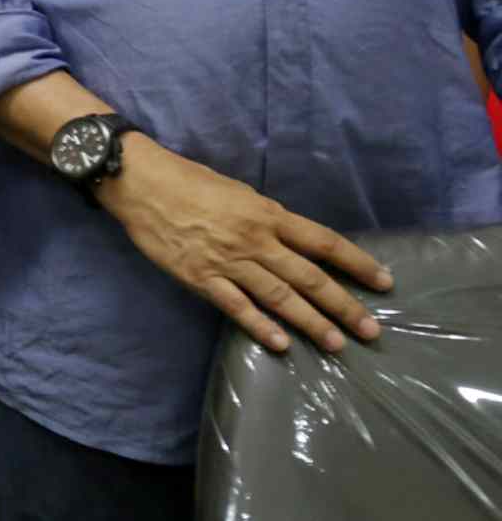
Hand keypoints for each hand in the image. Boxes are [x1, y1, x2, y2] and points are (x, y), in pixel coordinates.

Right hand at [100, 133, 392, 353]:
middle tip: (371, 331)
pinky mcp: (201, 278)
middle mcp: (255, 239)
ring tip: (337, 344)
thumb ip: (265, 218)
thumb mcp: (237, 191)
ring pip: (279, 297)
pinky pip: (237, 307)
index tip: (384, 281)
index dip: (357, 262)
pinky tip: (280, 344)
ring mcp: (228, 261)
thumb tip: (289, 242)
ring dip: (311, 323)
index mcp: (266, 213)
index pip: (323, 242)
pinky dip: (260, 327)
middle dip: (343, 305)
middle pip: (308, 277)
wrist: (140, 182)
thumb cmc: (188, 180)